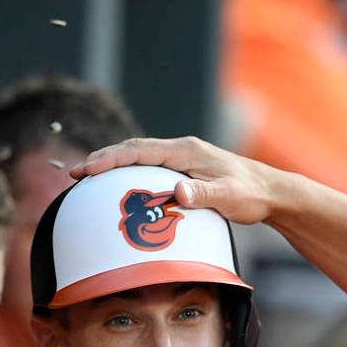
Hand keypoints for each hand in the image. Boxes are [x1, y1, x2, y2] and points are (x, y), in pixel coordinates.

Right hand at [70, 136, 286, 224]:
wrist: (271, 192)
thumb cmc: (251, 194)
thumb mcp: (228, 196)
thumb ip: (203, 194)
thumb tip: (178, 193)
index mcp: (186, 151)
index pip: (140, 150)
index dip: (110, 159)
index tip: (87, 168)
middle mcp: (181, 150)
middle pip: (133, 150)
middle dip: (102, 160)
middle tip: (75, 174)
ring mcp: (182, 159)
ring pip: (139, 158)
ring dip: (113, 166)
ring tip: (87, 179)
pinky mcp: (185, 171)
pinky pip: (149, 168)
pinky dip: (129, 174)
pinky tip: (119, 189)